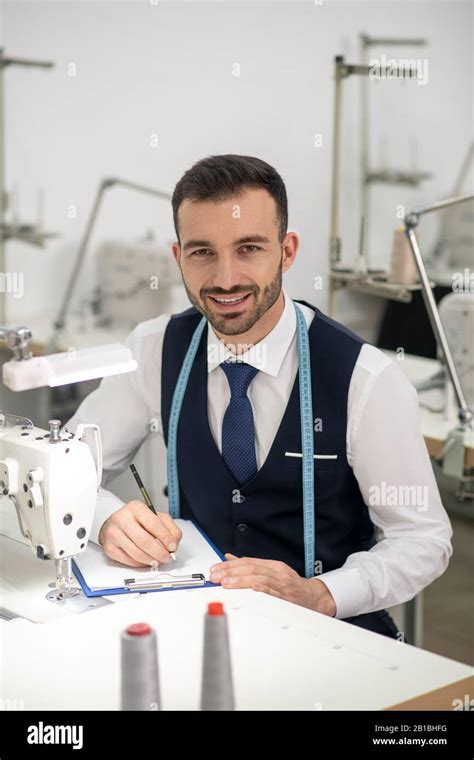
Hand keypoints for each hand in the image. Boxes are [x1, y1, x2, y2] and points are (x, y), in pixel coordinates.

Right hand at [98, 500, 181, 567]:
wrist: (115, 524)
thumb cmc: (137, 520)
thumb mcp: (156, 517)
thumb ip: (169, 528)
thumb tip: (173, 544)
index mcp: (136, 507)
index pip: (153, 524)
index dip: (165, 537)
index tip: (172, 546)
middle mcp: (122, 518)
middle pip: (144, 541)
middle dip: (159, 553)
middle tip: (166, 557)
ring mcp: (113, 533)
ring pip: (137, 554)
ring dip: (151, 560)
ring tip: (158, 560)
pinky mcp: (109, 548)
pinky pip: (128, 561)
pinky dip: (140, 563)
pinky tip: (145, 560)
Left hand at [209, 554, 336, 615]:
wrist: (313, 598)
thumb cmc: (291, 586)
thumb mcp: (271, 572)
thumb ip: (250, 565)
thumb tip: (229, 558)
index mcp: (272, 566)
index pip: (247, 561)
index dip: (229, 565)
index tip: (215, 569)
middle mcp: (277, 572)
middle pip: (251, 568)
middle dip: (230, 572)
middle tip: (215, 576)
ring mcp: (282, 584)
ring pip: (259, 578)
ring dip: (241, 581)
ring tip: (226, 583)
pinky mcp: (287, 597)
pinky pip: (273, 593)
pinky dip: (262, 589)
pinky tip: (252, 589)